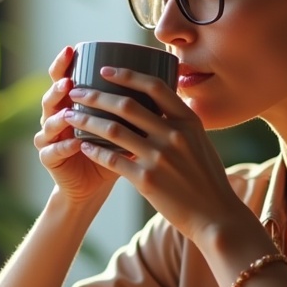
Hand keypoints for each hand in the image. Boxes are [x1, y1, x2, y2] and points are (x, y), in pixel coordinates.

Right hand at [34, 46, 118, 205]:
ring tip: (69, 112)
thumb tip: (165, 82)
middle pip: (51, 95)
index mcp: (72, 102)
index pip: (64, 76)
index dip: (64, 63)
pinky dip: (64, 147)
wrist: (96, 185)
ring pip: (48, 121)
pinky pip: (53, 150)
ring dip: (58, 116)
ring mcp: (50, 137)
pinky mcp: (49, 158)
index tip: (72, 49)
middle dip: (57, 85)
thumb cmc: (113, 151)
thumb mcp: (124, 125)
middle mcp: (57, 115)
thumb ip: (133, 105)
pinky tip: (75, 144)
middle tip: (68, 80)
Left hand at [62, 65, 250, 243]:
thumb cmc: (207, 179)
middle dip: (96, 96)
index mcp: (189, 121)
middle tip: (76, 92)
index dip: (127, 75)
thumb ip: (181, 124)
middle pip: (127, 106)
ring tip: (71, 116)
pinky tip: (83, 146)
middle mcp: (174, 135)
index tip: (105, 70)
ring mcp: (160, 158)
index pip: (155, 87)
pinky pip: (113, 160)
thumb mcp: (201, 142)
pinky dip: (95, 150)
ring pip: (113, 130)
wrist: (215, 216)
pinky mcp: (147, 180)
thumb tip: (164, 104)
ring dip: (88, 120)